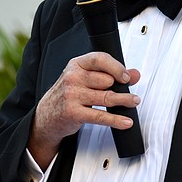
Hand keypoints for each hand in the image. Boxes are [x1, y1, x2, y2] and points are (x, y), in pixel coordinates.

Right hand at [28, 52, 140, 168]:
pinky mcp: (74, 113)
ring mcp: (72, 95)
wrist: (47, 115)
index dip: (116, 67)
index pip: (99, 59)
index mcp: (76, 65)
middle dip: (120, 88)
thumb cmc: (68, 94)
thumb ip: (110, 73)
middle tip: (130, 94)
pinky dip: (116, 120)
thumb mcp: (85, 79)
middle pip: (106, 80)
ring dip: (124, 101)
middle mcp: (73, 78)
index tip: (126, 76)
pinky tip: (125, 121)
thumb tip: (134, 74)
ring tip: (133, 102)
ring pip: (106, 97)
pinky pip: (100, 116)